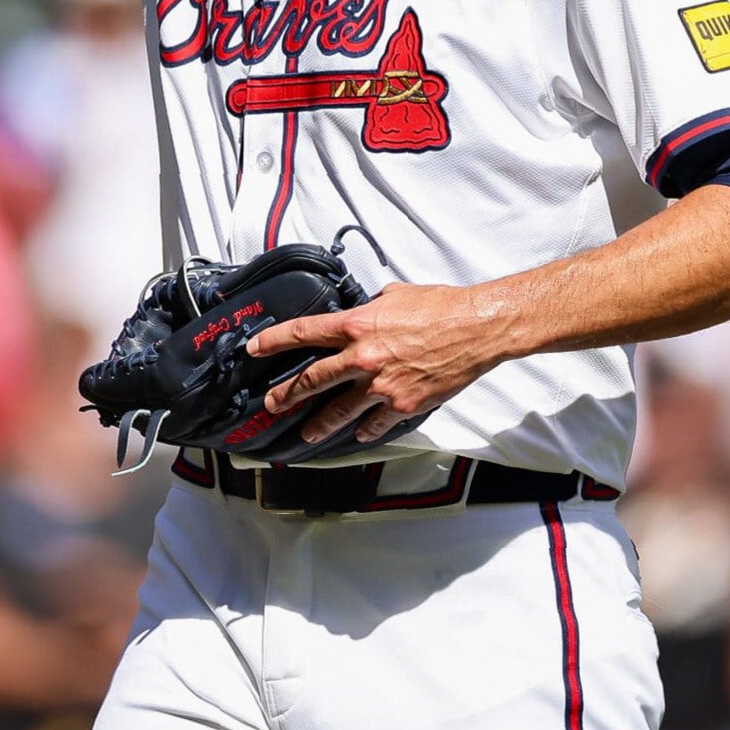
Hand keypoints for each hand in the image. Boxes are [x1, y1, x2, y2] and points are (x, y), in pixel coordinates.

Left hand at [248, 282, 513, 448]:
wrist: (475, 329)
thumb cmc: (440, 307)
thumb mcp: (396, 296)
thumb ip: (373, 308)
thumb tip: (364, 313)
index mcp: (357, 326)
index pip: (304, 332)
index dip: (273, 341)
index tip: (254, 348)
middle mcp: (363, 358)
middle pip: (313, 379)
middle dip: (287, 393)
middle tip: (271, 402)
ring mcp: (382, 386)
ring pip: (339, 411)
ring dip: (319, 424)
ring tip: (306, 433)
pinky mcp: (403, 405)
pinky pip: (376, 423)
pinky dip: (366, 430)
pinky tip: (359, 434)